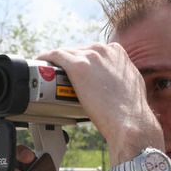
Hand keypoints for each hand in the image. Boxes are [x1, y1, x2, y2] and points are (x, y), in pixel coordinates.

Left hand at [38, 43, 164, 161]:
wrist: (129, 121)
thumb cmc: (130, 110)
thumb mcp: (131, 84)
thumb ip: (120, 77)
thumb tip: (112, 83)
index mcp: (117, 52)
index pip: (92, 52)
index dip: (83, 62)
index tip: (76, 71)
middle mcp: (104, 50)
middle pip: (78, 52)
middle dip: (69, 63)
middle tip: (60, 76)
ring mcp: (91, 57)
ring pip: (66, 53)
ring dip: (56, 62)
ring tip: (48, 74)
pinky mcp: (78, 67)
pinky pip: (56, 56)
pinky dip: (46, 58)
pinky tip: (40, 63)